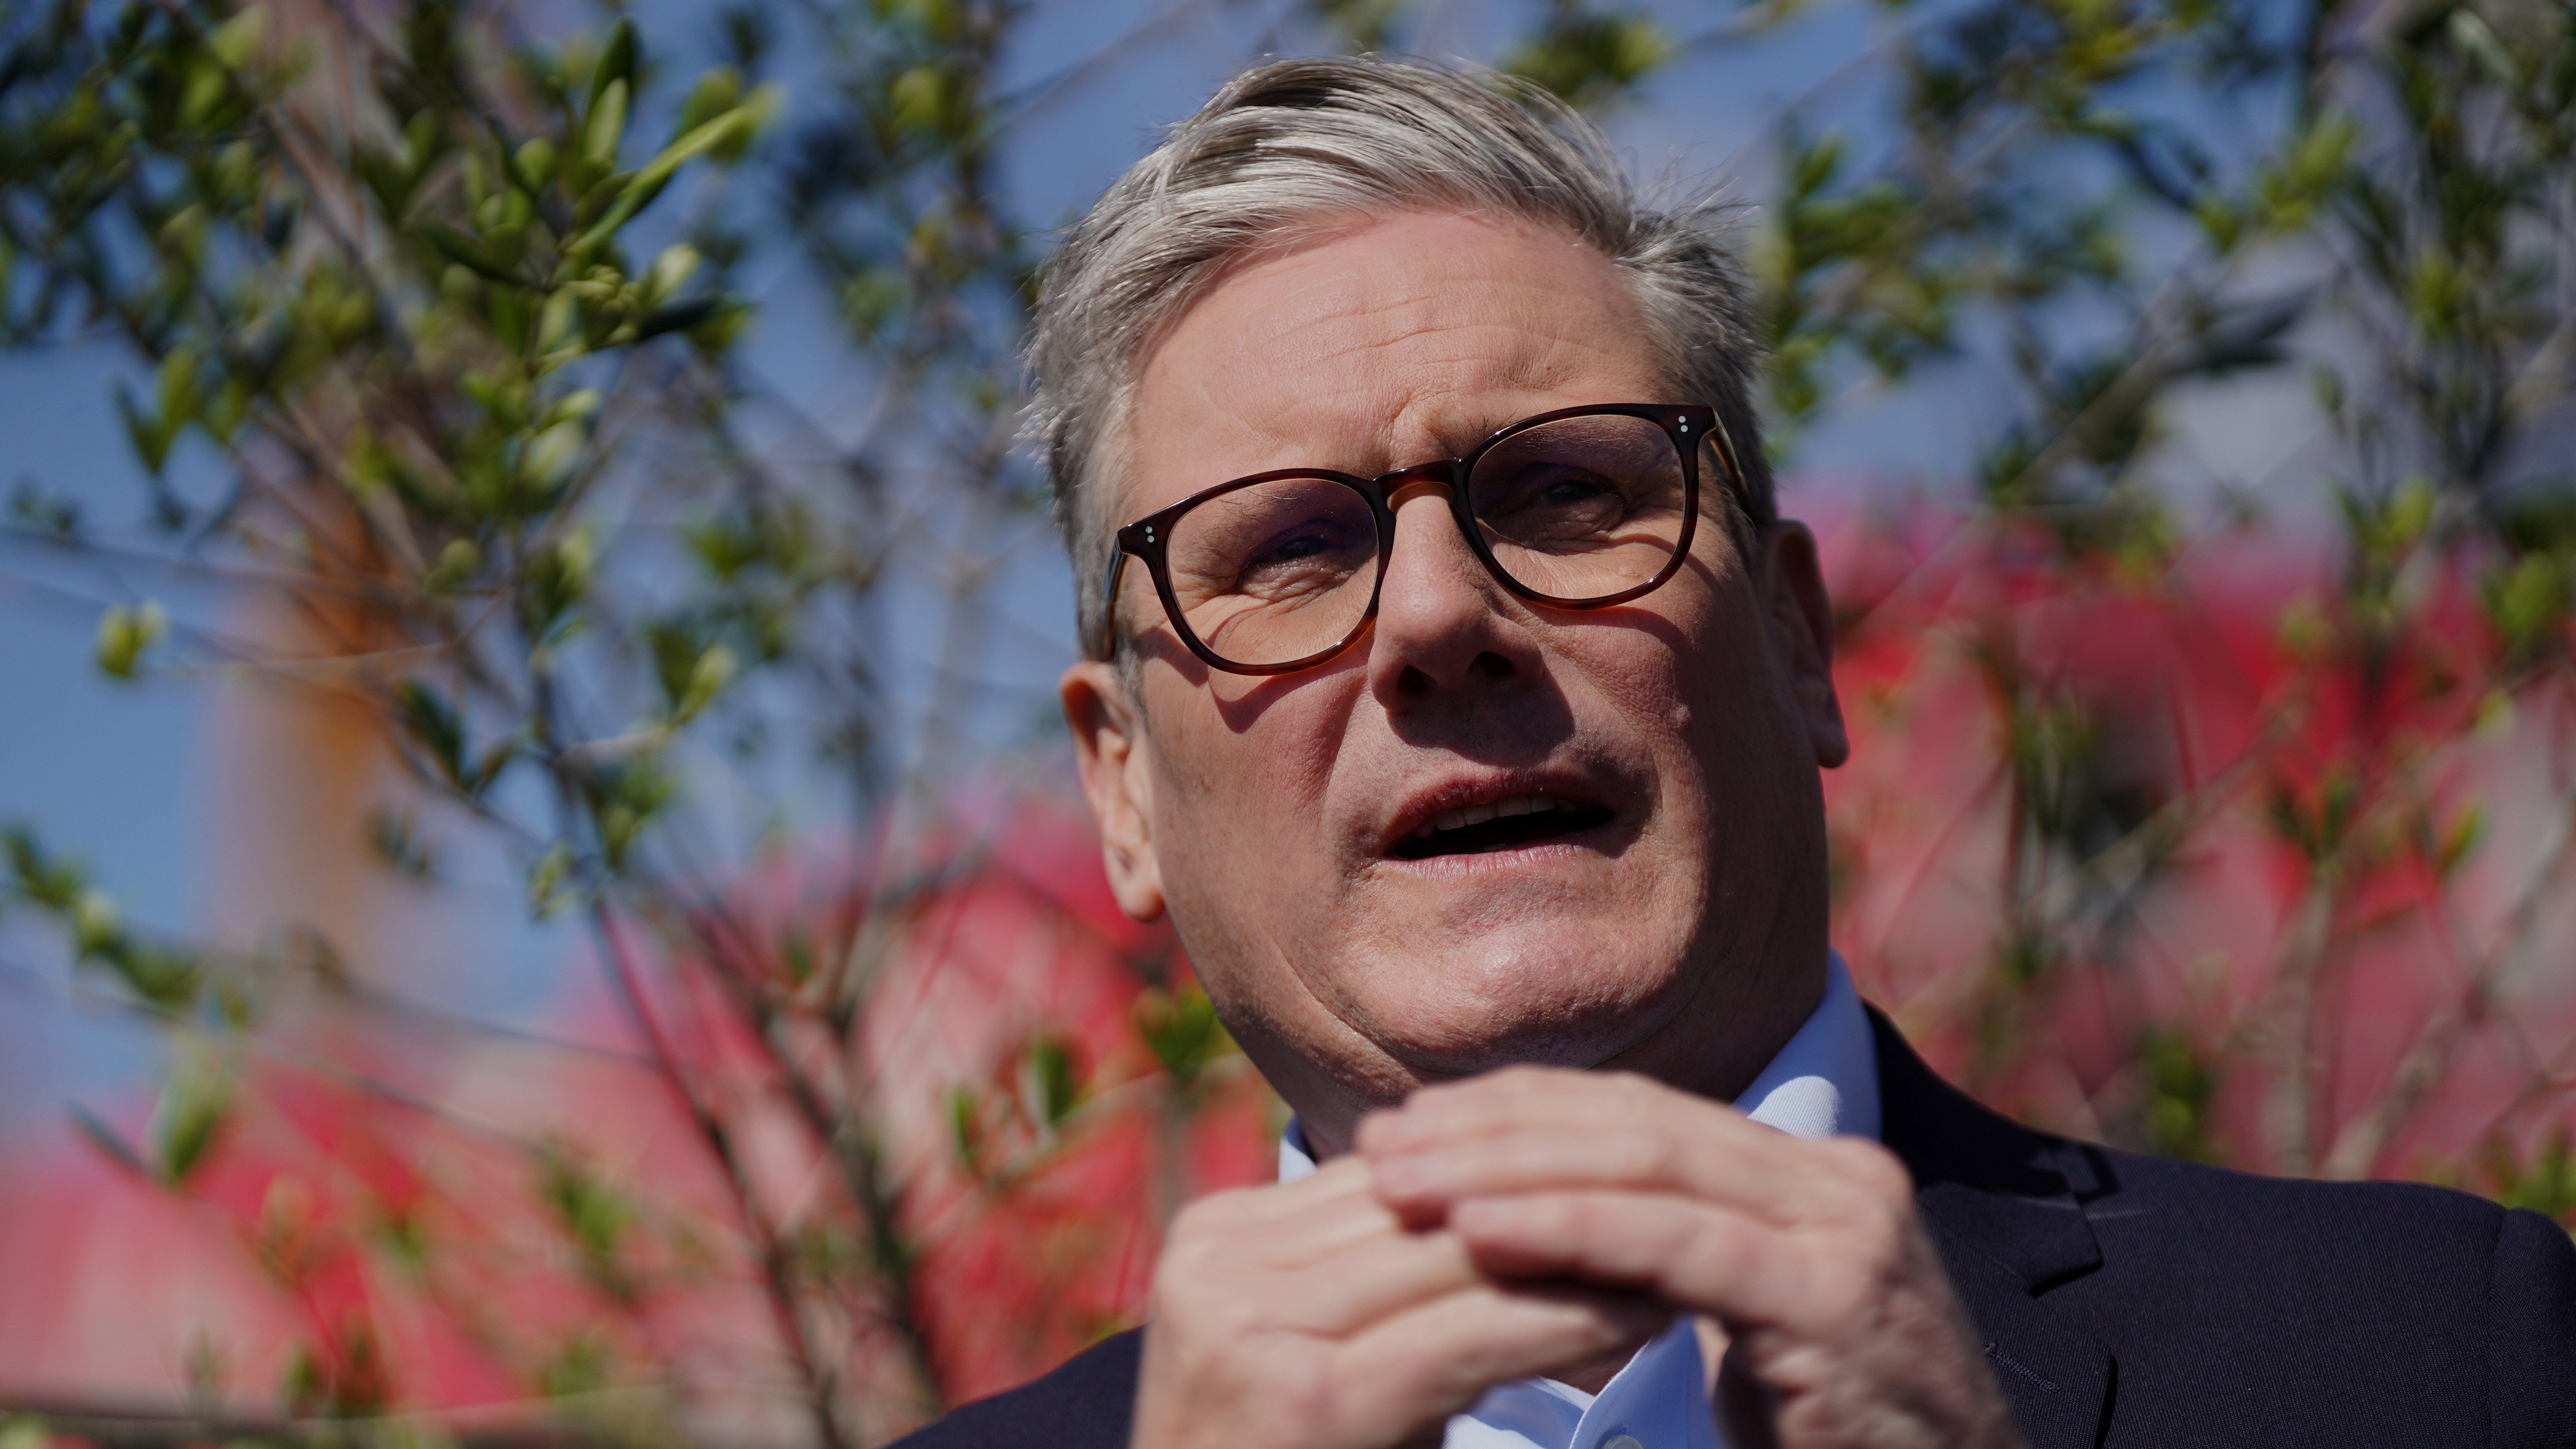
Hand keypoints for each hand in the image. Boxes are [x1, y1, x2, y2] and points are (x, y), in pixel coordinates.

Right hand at [1132, 1153, 1669, 1448]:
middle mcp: (1217, 1260)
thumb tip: (1513, 1199)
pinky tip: (1640, 1318)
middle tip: (1674, 1196)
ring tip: (1679, 1248)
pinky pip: (1463, 1332)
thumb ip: (1391, 1279)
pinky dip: (1562, 1321)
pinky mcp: (1301, 1388)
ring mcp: (1245, 1320)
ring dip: (1578, 1250)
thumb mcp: (1333, 1357)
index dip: (1514, 1167)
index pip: (1393, 1176)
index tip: (1623, 1166)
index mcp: (1220, 1237)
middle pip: (1425, 1206)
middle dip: (1555, 1200)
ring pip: (1455, 1257)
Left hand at [1357, 1067, 2023, 1448]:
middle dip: (1494, 1129)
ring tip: (1406, 1185)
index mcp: (1805, 1175)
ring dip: (1510, 1171)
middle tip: (1380, 1147)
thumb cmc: (1822, 1441)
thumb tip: (1512, 1218)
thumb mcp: (1730, 1328)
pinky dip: (1575, 1231)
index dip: (1516, 1109)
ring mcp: (1848, 1232)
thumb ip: (1656, 1263)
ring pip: (1651, 1169)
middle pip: (1635, 1125)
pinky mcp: (1838, 1299)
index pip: (1637, 1113)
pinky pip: (1684, 1250)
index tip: (1407, 1125)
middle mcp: (1837, 1180)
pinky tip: (1484, 1232)